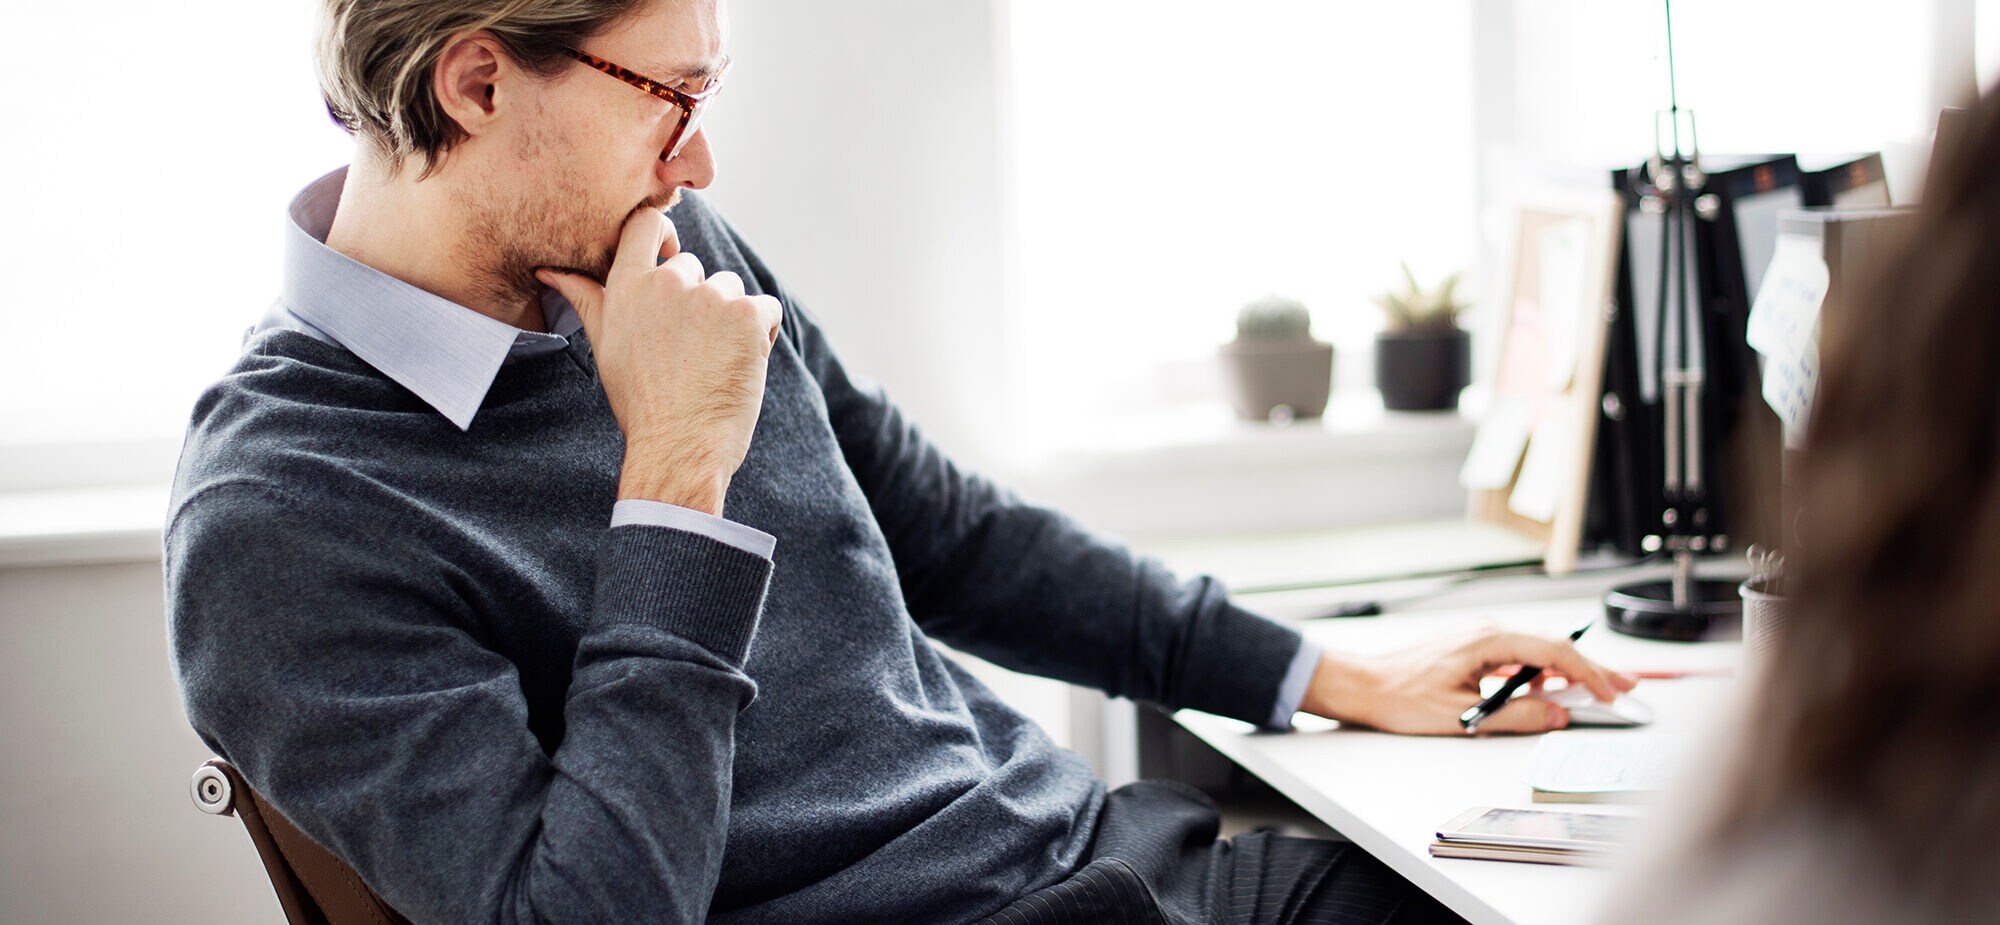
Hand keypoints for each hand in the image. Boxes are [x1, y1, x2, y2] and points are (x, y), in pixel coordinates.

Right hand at [537, 208, 783, 515]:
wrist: (678, 447)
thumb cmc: (640, 402)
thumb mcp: (605, 345)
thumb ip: (585, 297)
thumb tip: (549, 269)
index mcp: (628, 285)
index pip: (646, 224)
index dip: (664, 235)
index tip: (670, 258)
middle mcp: (668, 282)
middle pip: (695, 269)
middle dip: (698, 304)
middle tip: (688, 353)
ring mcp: (711, 296)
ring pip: (731, 290)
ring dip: (730, 320)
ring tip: (712, 363)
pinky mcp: (748, 314)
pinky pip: (766, 309)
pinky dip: (762, 334)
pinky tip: (740, 366)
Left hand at [1298, 626, 1637, 735]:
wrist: (1364, 684)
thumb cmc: (1401, 696)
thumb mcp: (1462, 716)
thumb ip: (1515, 716)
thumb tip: (1557, 714)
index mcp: (1488, 641)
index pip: (1553, 652)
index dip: (1588, 673)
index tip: (1612, 692)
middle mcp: (1488, 631)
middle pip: (1552, 646)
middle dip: (1591, 668)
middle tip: (1625, 685)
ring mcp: (1482, 637)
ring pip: (1538, 649)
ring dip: (1569, 669)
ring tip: (1598, 688)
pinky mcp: (1475, 647)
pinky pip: (1519, 655)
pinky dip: (1542, 670)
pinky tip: (1550, 688)